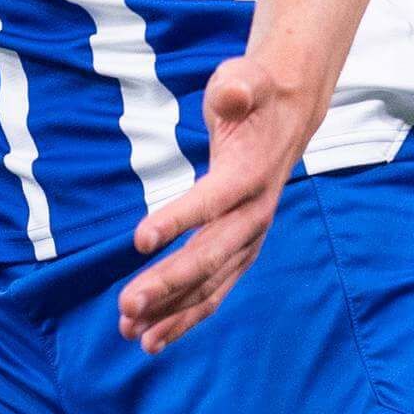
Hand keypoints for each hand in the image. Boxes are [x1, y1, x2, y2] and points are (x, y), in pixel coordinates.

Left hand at [116, 55, 320, 353]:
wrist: (287, 115)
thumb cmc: (255, 93)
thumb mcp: (246, 76)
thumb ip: (238, 86)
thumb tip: (231, 93)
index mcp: (250, 173)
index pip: (213, 200)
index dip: (178, 219)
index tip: (139, 240)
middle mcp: (254, 214)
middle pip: (211, 255)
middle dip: (169, 283)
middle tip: (126, 305)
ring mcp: (249, 238)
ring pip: (210, 284)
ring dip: (172, 311)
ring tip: (130, 333)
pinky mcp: (240, 251)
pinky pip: (213, 290)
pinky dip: (185, 315)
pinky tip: (152, 337)